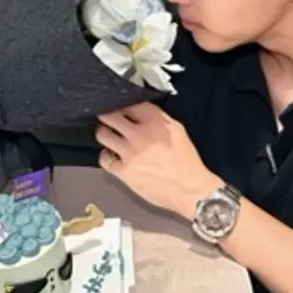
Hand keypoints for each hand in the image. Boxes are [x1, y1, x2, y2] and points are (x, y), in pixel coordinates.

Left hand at [95, 102, 222, 220]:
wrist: (190, 189)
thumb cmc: (187, 163)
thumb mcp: (178, 131)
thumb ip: (159, 118)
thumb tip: (143, 112)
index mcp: (156, 121)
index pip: (130, 103)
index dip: (122, 103)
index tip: (120, 107)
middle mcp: (141, 134)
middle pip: (110, 116)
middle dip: (107, 115)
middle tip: (107, 118)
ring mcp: (130, 152)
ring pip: (103, 135)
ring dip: (104, 133)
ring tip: (108, 135)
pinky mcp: (124, 171)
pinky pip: (104, 159)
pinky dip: (106, 156)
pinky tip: (112, 156)